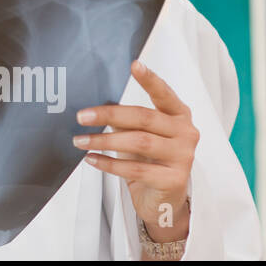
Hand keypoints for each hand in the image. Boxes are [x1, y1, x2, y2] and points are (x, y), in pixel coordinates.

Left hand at [73, 60, 197, 241]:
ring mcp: (183, 156)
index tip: (134, 64)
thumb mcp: (139, 134)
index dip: (150, 79)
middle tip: (81, 116)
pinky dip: (109, 163)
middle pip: (144, 117)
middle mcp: (186, 133)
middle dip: (109, 115)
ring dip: (103, 141)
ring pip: (139, 142)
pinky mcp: (174, 179)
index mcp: (178, 115)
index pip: (164, 94)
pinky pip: (136, 169)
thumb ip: (127, 120)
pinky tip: (91, 159)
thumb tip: (93, 108)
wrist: (164, 200)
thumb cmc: (150, 160)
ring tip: (80, 140)